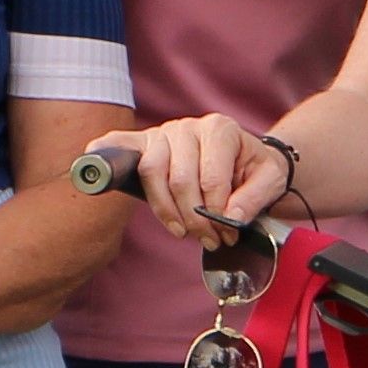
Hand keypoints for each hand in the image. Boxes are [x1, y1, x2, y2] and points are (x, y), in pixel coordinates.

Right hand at [117, 113, 297, 242]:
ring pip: (152, 173)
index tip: (226, 232)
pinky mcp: (143, 143)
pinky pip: (118, 147)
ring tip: (184, 232)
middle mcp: (188, 127)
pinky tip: (96, 179)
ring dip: (166, 211)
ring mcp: (162, 133)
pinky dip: (105, 160)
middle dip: (194, 218)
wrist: (245, 159)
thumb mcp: (271, 181)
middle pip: (179, 179)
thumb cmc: (254, 169)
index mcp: (220, 129)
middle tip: (210, 240)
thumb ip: (254, 198)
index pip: (210, 178)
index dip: (216, 212)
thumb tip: (229, 217)